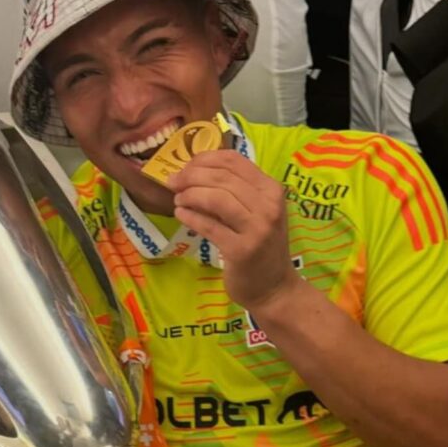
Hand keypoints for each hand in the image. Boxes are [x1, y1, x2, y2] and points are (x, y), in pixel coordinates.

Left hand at [167, 150, 298, 310]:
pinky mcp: (241, 250)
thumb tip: (193, 170)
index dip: (204, 159)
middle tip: (173, 183)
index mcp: (271, 189)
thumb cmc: (261, 245)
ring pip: (216, 198)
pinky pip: (209, 226)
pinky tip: (181, 214)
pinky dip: (191, 217)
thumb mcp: (256, 211)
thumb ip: (234, 190)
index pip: (233, 160)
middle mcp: (269, 205)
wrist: (274, 287)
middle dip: (191, 176)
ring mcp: (257, 228)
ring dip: (190, 195)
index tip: (186, 167)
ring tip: (178, 200)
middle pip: (222, 177)